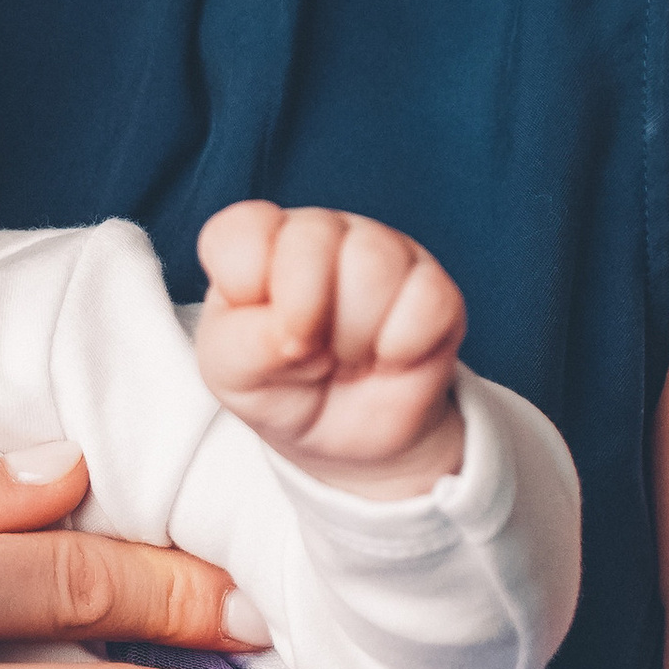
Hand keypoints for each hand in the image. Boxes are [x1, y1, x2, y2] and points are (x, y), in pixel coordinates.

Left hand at [194, 199, 467, 492]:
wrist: (346, 439)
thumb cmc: (280, 386)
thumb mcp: (234, 376)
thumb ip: (240, 344)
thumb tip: (286, 330)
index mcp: (258, 242)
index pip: (241, 229)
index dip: (244, 286)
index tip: (256, 331)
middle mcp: (319, 233)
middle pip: (313, 236)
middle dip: (304, 315)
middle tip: (308, 351)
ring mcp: (382, 252)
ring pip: (374, 263)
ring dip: (354, 335)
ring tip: (348, 356)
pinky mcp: (434, 287)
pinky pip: (428, 298)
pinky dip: (401, 346)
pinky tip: (389, 357)